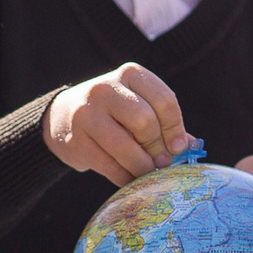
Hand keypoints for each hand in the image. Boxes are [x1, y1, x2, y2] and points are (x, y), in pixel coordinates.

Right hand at [44, 64, 190, 184]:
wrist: (62, 117)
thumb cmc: (112, 113)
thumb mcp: (136, 105)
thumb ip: (163, 122)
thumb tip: (191, 147)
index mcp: (129, 74)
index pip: (164, 100)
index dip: (176, 128)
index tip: (179, 147)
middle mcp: (105, 89)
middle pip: (145, 122)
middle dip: (158, 148)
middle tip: (163, 163)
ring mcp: (86, 114)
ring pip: (126, 147)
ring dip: (143, 167)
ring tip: (148, 173)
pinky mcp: (76, 140)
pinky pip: (109, 166)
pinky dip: (125, 177)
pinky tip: (130, 179)